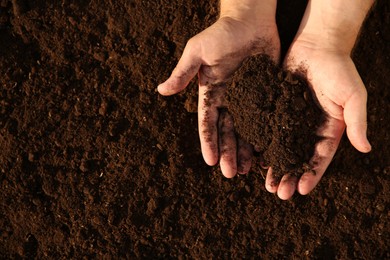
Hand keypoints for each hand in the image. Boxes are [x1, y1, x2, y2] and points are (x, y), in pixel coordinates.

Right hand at [158, 14, 279, 176]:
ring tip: (249, 171)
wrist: (251, 19)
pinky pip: (267, 119)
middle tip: (231, 174)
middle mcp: (229, 100)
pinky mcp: (267, 95)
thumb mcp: (199, 51)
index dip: (208, 142)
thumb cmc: (222, 32)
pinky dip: (267, 135)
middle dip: (228, 153)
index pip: (208, 122)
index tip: (209, 161)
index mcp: (211, 93)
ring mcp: (249, 100)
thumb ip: (183, 72)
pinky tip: (270, 152)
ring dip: (246, 151)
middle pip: (227, 132)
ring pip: (247, 130)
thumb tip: (160, 91)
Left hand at [265, 40, 371, 199]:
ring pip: (281, 147)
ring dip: (274, 165)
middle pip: (298, 157)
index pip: (320, 158)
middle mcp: (310, 127)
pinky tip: (254, 157)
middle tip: (278, 193)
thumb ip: (357, 122)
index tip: (300, 191)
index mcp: (330, 128)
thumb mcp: (353, 96)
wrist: (318, 44)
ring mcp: (291, 118)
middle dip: (289, 175)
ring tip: (265, 183)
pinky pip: (268, 129)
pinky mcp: (277, 107)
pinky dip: (262, 144)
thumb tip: (366, 149)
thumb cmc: (339, 69)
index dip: (311, 175)